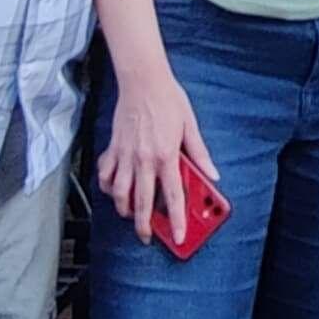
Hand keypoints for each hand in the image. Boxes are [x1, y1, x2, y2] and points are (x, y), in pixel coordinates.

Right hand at [101, 61, 220, 245]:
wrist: (142, 80)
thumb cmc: (167, 99)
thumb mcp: (190, 126)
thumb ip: (199, 154)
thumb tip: (212, 174)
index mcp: (166, 155)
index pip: (173, 196)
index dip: (177, 220)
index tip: (179, 236)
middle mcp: (143, 159)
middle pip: (142, 202)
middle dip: (145, 225)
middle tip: (148, 237)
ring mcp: (125, 155)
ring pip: (120, 193)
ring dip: (124, 209)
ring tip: (130, 216)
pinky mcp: (113, 148)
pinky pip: (106, 174)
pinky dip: (108, 186)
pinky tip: (114, 190)